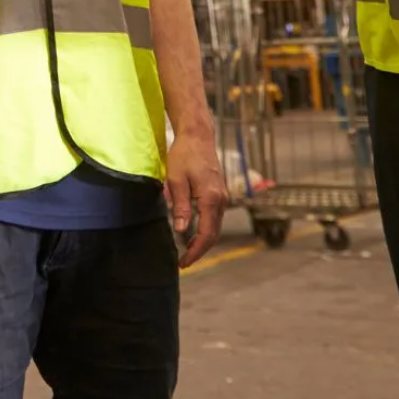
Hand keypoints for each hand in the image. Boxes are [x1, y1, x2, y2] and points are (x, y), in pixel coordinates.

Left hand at [165, 129, 227, 267]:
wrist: (197, 136)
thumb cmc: (184, 154)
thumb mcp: (176, 180)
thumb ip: (180, 205)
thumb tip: (182, 230)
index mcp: (211, 198)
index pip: (207, 234)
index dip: (196, 251)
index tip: (184, 262)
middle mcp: (221, 200)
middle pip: (214, 234)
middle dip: (199, 250)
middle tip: (184, 262)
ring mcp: (222, 196)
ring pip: (215, 227)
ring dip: (203, 241)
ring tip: (187, 251)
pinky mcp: (219, 193)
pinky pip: (214, 218)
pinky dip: (206, 229)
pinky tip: (194, 233)